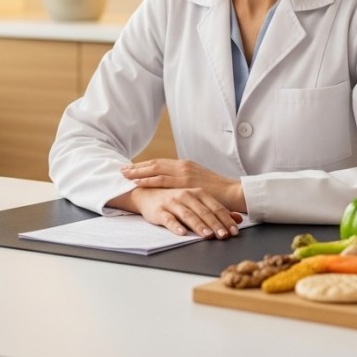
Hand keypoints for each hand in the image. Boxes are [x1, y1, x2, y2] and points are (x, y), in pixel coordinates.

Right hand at [110, 187, 242, 238]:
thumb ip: (216, 210)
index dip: (226, 219)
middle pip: (204, 211)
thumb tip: (237, 219)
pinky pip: (169, 219)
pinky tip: (182, 233)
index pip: (215, 207)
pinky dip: (176, 226)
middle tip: (224, 236)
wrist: (147, 193)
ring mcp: (173, 202)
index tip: (234, 231)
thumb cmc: (175, 199)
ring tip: (207, 235)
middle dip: (215, 224)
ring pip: (188, 215)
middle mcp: (186, 195)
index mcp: (198, 192)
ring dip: (198, 225)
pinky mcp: (160, 210)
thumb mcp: (197, 202)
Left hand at [120, 159, 246, 211]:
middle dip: (137, 166)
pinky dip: (147, 179)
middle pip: (154, 164)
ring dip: (138, 171)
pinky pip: (162, 180)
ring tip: (124, 173)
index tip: (133, 167)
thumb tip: (177, 186)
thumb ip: (188, 182)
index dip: (146, 165)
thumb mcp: (200, 182)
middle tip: (123, 168)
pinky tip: (136, 181)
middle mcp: (183, 166)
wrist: (233, 192)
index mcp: (186, 165)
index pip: (161, 163)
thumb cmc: (219, 191)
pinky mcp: (185, 182)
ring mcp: (184, 172)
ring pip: (155, 169)